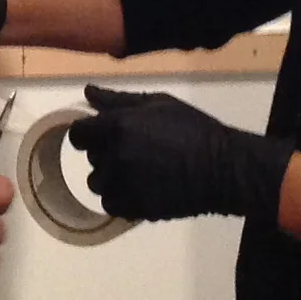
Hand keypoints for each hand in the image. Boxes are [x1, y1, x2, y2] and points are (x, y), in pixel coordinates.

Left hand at [65, 84, 294, 223]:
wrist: (222, 168)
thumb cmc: (193, 128)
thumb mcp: (158, 103)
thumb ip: (118, 99)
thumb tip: (87, 91)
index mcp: (118, 127)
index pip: (78, 134)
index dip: (87, 133)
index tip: (102, 134)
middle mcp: (115, 157)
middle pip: (92, 157)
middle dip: (106, 152)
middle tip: (135, 150)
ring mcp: (124, 185)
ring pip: (98, 183)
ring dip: (112, 178)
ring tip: (138, 172)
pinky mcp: (135, 208)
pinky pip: (111, 205)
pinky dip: (121, 198)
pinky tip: (141, 188)